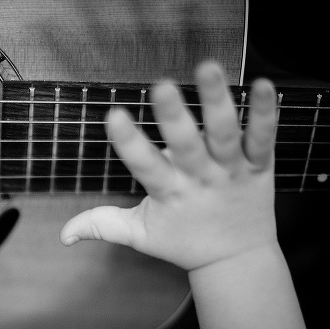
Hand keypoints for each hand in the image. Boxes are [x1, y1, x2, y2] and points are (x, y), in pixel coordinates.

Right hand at [60, 61, 278, 271]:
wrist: (238, 261)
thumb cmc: (183, 242)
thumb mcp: (140, 236)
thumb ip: (102, 225)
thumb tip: (63, 236)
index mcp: (169, 194)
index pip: (145, 166)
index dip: (129, 142)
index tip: (113, 115)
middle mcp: (201, 180)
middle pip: (187, 146)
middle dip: (174, 116)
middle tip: (162, 85)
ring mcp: (232, 172)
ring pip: (225, 135)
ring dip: (217, 101)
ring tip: (208, 67)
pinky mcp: (259, 167)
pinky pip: (264, 139)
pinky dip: (265, 113)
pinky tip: (266, 85)